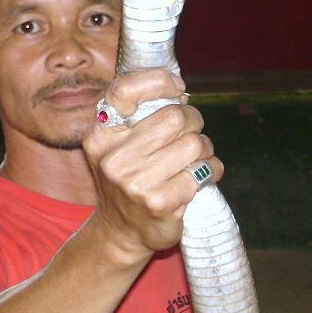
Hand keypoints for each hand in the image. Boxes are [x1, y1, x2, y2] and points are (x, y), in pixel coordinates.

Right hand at [82, 69, 223, 265]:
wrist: (119, 232)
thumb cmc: (126, 178)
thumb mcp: (115, 145)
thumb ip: (136, 114)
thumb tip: (177, 88)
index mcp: (100, 136)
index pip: (125, 91)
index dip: (158, 81)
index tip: (177, 87)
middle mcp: (114, 158)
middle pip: (173, 116)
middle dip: (192, 119)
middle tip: (191, 130)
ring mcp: (136, 183)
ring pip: (194, 143)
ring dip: (204, 147)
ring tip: (196, 156)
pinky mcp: (160, 203)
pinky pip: (204, 171)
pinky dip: (211, 169)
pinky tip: (201, 176)